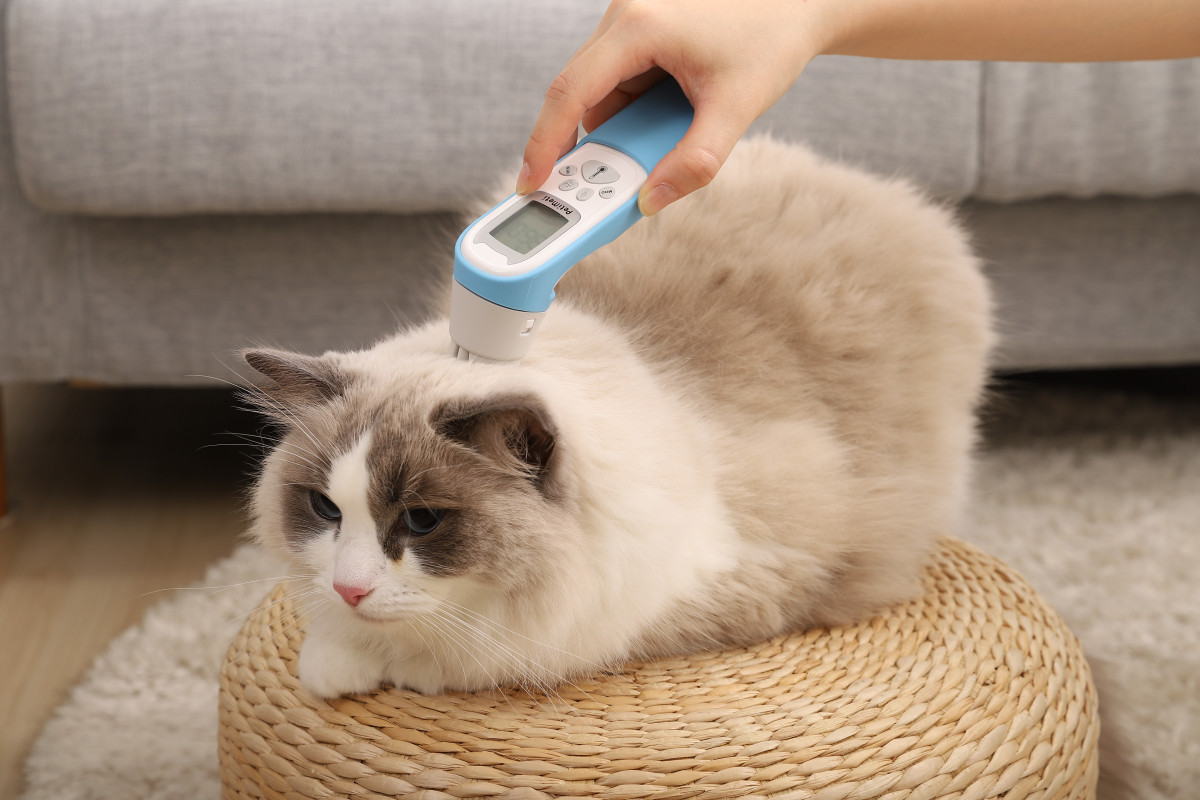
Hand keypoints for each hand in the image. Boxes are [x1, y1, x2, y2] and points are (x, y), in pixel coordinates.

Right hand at [517, 0, 833, 214]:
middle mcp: (625, 15)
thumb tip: (650, 202)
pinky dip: (636, 109)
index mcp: (638, 26)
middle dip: (593, 142)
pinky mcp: (644, 28)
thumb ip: (694, 163)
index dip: (544, 143)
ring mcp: (633, 18)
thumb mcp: (736, 109)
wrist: (804, 0)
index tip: (531, 182)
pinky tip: (673, 115)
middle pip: (581, 92)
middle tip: (607, 181)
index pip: (569, 92)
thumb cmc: (773, 39)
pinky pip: (622, 79)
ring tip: (668, 137)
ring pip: (602, 88)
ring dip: (622, 125)